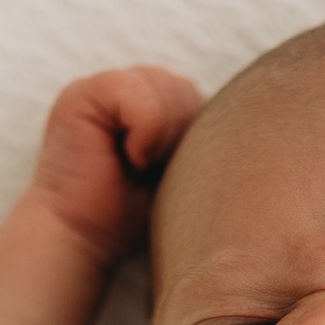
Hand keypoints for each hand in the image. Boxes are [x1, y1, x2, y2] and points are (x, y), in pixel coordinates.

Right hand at [30, 66, 203, 264]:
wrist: (85, 238)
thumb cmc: (132, 215)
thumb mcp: (179, 171)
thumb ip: (196, 135)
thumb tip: (241, 120)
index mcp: (152, 104)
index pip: (196, 98)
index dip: (192, 138)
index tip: (164, 174)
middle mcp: (128, 88)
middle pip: (185, 89)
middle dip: (178, 135)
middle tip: (150, 170)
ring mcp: (103, 86)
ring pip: (165, 87)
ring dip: (159, 136)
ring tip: (137, 165)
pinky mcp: (82, 93)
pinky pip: (137, 93)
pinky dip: (142, 132)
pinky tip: (125, 158)